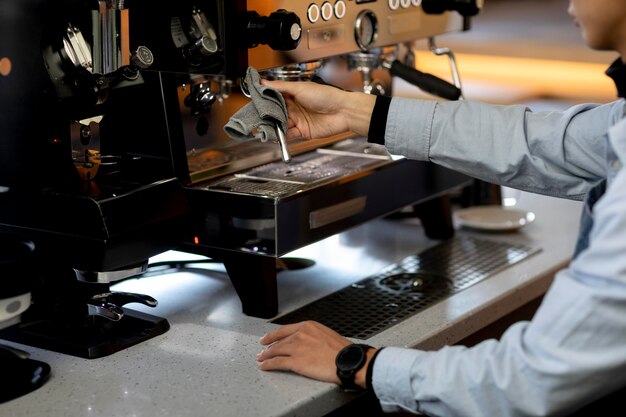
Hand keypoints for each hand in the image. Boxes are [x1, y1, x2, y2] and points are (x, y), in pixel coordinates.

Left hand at [257, 320, 377, 388]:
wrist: (347, 360)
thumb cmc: (342, 350)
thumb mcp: (326, 334)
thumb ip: (314, 336)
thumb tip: (309, 342)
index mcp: (308, 326)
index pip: (285, 329)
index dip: (274, 334)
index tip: (268, 337)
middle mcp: (300, 334)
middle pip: (279, 340)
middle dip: (268, 346)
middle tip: (262, 349)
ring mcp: (296, 347)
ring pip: (276, 351)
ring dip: (266, 355)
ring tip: (261, 359)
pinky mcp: (296, 361)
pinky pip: (277, 362)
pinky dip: (268, 364)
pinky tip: (264, 366)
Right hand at [262, 80, 375, 140]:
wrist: (343, 111)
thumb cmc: (326, 95)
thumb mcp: (300, 87)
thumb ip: (281, 87)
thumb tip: (264, 82)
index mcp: (292, 94)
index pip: (273, 97)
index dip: (264, 99)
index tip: (253, 101)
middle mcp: (294, 107)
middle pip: (275, 112)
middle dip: (266, 114)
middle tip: (255, 116)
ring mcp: (298, 120)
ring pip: (280, 124)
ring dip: (272, 125)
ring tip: (263, 126)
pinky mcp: (302, 131)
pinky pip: (288, 134)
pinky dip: (280, 135)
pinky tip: (274, 134)